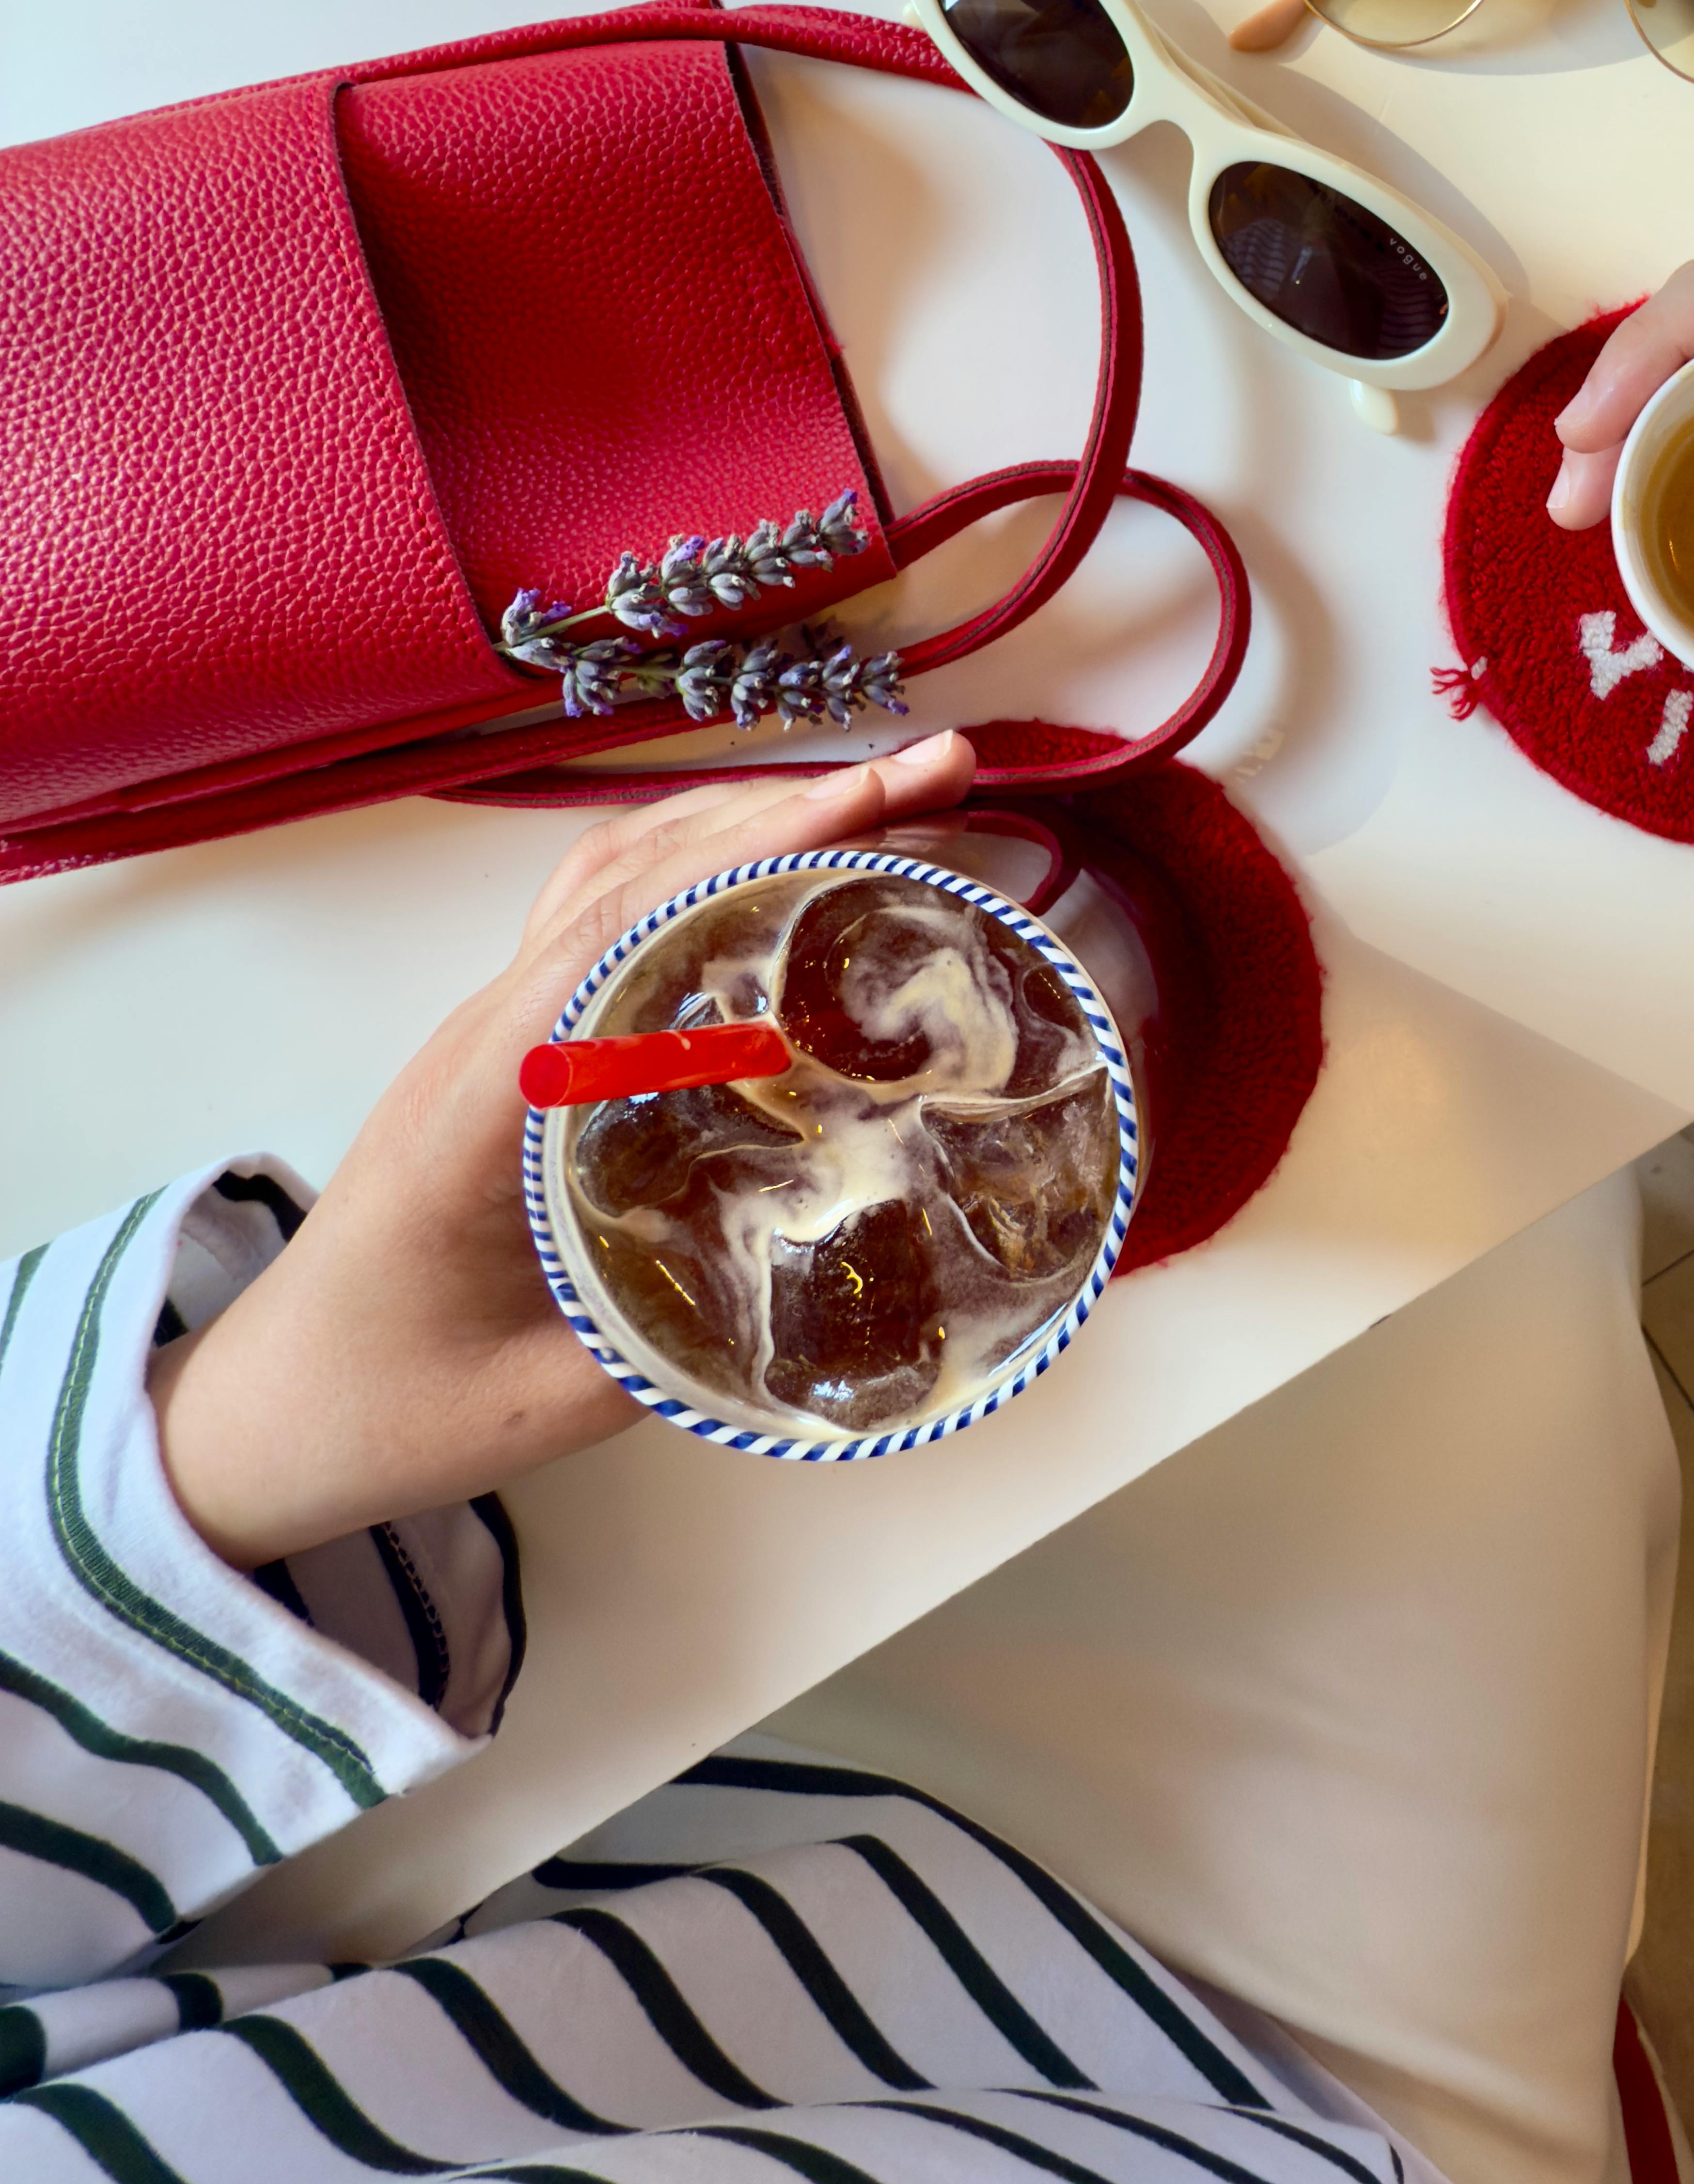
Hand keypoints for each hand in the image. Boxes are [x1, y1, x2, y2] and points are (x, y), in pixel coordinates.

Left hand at [146, 732, 977, 1571]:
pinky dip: (704, 864)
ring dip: (747, 818)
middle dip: (785, 808)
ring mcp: (492, 1026)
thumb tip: (844, 1285)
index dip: (748, 855)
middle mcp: (485, 1032)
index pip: (619, 931)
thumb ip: (682, 1344)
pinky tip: (787, 866)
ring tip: (886, 796)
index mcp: (483, 1101)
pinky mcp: (511, 1041)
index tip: (869, 810)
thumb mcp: (548, 1400)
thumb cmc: (392, 1406)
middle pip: (633, 869)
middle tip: (931, 775)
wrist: (273, 1408)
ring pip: (617, 871)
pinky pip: (607, 915)